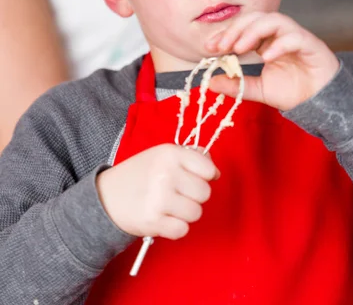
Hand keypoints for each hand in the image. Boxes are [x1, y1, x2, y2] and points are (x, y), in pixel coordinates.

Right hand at [96, 144, 219, 238]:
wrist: (106, 196)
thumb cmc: (139, 174)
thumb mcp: (161, 155)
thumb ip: (189, 157)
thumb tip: (214, 171)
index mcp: (170, 154)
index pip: (207, 168)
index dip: (207, 175)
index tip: (199, 178)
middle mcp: (166, 174)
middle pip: (204, 193)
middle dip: (195, 196)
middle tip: (180, 194)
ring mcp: (159, 198)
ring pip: (196, 213)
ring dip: (186, 213)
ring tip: (171, 206)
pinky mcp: (153, 221)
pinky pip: (183, 230)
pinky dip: (176, 228)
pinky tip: (165, 218)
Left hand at [205, 12, 338, 111]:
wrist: (321, 104)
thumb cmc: (294, 92)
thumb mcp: (258, 90)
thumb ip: (236, 84)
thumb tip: (210, 82)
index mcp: (266, 41)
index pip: (243, 28)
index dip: (225, 34)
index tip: (210, 47)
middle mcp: (280, 35)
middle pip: (256, 17)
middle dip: (236, 29)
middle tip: (222, 46)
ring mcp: (296, 37)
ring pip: (275, 20)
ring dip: (254, 31)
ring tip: (240, 48)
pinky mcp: (311, 44)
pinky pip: (294, 37)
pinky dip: (279, 44)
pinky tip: (266, 58)